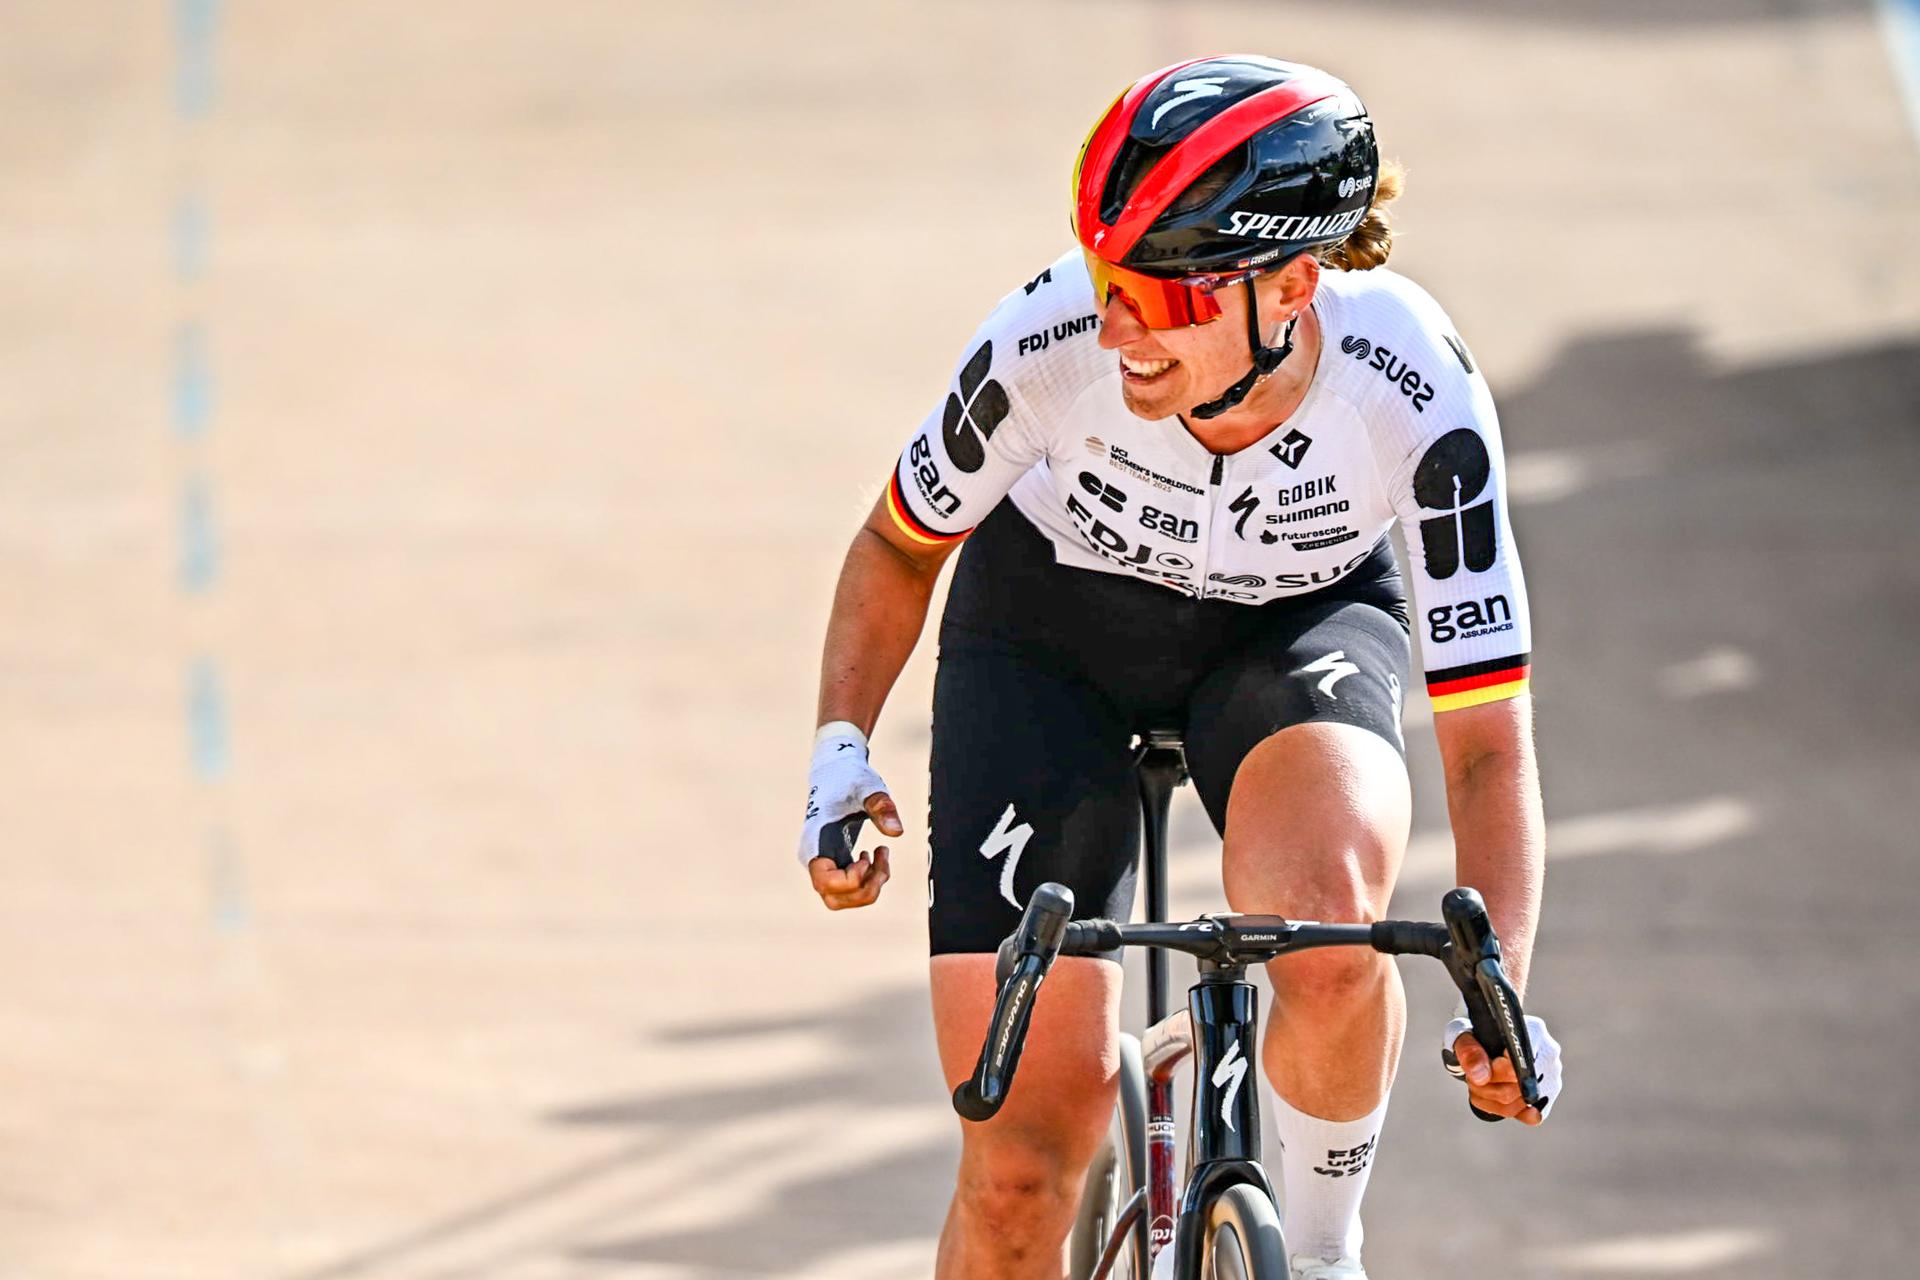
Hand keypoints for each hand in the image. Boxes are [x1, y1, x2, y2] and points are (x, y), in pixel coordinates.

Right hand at [798, 725, 903, 909]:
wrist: (837, 770)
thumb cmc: (850, 777)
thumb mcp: (869, 787)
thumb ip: (882, 806)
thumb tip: (897, 832)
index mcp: (815, 840)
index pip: (824, 883)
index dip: (851, 879)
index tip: (867, 855)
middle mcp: (813, 857)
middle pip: (834, 898)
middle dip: (865, 887)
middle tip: (882, 857)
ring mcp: (821, 863)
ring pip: (841, 899)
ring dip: (868, 887)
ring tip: (882, 856)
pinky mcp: (832, 864)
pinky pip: (848, 889)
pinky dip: (868, 881)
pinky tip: (877, 855)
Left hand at [1443, 1014, 1561, 1124]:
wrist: (1486, 1043)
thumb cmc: (1476, 1037)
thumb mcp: (1464, 1036)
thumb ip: (1469, 1051)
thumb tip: (1481, 1077)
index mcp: (1532, 1031)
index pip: (1520, 1061)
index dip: (1496, 1071)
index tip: (1480, 1070)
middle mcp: (1549, 1054)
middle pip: (1518, 1087)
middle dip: (1487, 1086)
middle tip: (1473, 1077)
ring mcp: (1552, 1078)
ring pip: (1519, 1104)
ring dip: (1491, 1098)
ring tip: (1481, 1083)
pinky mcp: (1548, 1098)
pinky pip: (1529, 1117)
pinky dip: (1505, 1110)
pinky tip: (1493, 1100)